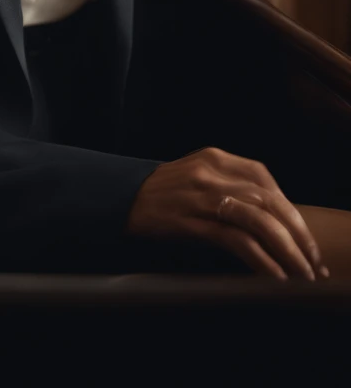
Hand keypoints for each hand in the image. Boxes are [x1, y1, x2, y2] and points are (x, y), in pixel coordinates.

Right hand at [125, 146, 329, 280]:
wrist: (119, 197)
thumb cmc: (161, 192)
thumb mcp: (195, 174)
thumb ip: (227, 183)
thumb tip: (267, 213)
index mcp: (214, 156)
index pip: (263, 176)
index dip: (288, 207)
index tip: (302, 234)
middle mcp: (211, 172)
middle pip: (268, 201)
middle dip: (298, 233)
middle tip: (312, 261)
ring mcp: (201, 196)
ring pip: (258, 221)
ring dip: (286, 250)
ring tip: (300, 273)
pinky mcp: (191, 221)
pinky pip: (236, 241)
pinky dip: (260, 260)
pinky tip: (272, 275)